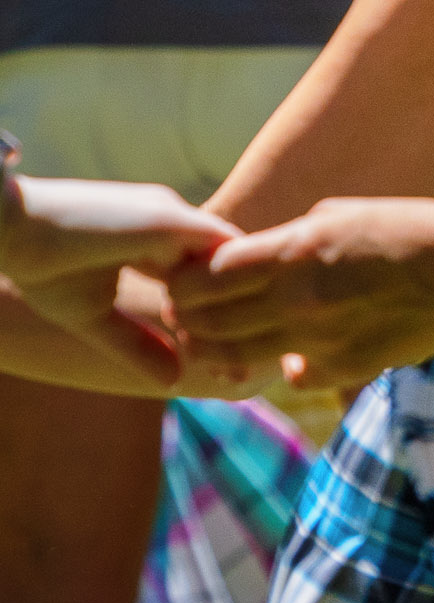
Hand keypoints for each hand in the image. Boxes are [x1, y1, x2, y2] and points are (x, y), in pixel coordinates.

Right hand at [0, 178, 235, 388]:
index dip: (217, 324)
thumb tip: (173, 382)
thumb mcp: (95, 316)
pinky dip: (224, 295)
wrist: (8, 233)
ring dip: (236, 314)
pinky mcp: (170, 219)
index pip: (207, 283)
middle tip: (241, 376)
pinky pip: (222, 255)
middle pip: (232, 275)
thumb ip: (137, 344)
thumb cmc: (42, 266)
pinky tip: (213, 336)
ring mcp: (177, 220)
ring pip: (235, 266)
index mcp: (160, 242)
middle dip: (240, 325)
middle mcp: (177, 227)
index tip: (224, 372)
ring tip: (231, 365)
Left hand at [182, 195, 433, 390]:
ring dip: (220, 350)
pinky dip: (286, 365)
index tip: (185, 283)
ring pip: (238, 355)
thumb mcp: (341, 216)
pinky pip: (293, 373)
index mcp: (296, 251)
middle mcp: (301, 297)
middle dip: (190, 318)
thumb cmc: (413, 229)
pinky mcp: (348, 367)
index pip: (206, 275)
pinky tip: (295, 351)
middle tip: (188, 316)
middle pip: (210, 319)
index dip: (184, 282)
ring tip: (220, 342)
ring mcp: (322, 337)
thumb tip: (248, 263)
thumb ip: (287, 243)